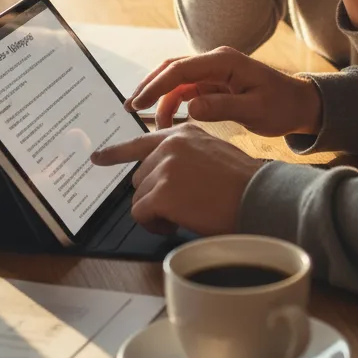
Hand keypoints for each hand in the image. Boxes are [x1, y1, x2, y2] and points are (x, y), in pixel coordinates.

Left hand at [90, 123, 258, 235]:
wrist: (258, 198)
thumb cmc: (243, 185)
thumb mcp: (213, 155)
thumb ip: (186, 157)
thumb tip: (162, 177)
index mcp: (185, 133)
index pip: (141, 141)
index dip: (117, 152)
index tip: (98, 157)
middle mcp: (171, 144)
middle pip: (140, 177)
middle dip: (155, 195)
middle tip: (183, 205)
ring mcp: (165, 166)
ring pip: (139, 197)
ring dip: (156, 211)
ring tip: (186, 213)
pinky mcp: (161, 191)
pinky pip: (141, 214)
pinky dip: (155, 225)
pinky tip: (177, 223)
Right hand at [124, 46, 322, 134]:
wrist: (300, 105)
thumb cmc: (282, 106)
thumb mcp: (255, 110)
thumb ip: (222, 108)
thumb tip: (190, 108)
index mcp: (226, 62)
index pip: (181, 69)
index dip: (156, 85)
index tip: (138, 103)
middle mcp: (217, 61)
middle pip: (174, 68)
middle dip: (150, 86)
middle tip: (130, 107)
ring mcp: (216, 71)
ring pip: (178, 79)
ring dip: (161, 97)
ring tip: (149, 121)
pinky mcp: (216, 83)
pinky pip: (187, 89)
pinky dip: (173, 102)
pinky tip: (166, 119)